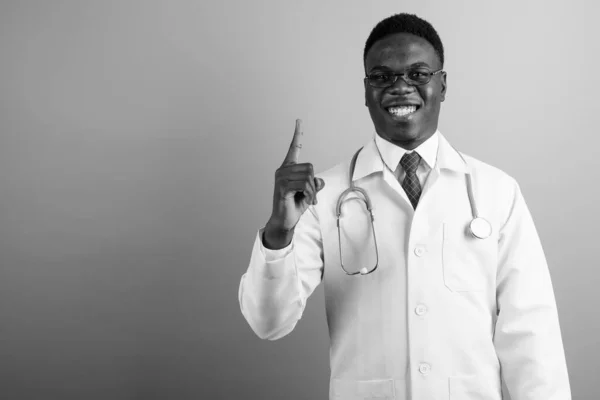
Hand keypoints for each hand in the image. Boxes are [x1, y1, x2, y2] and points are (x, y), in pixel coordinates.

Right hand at [264, 119, 324, 245]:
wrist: (285, 220)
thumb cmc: (294, 205)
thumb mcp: (309, 193)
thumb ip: (314, 184)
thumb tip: (319, 181)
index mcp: (289, 168)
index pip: (294, 148)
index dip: (297, 134)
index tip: (299, 120)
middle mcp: (283, 170)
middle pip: (310, 168)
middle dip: (313, 183)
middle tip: (309, 195)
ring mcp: (281, 178)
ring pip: (308, 177)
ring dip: (312, 191)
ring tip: (306, 199)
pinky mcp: (282, 187)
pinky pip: (304, 185)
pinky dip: (309, 194)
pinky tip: (304, 200)